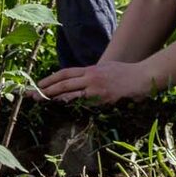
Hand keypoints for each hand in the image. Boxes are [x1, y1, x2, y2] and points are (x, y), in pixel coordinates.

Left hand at [38, 59, 157, 104]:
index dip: (51, 79)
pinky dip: (72, 105)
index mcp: (91, 69)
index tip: (39, 84)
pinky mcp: (104, 99)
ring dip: (54, 98)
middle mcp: (91, 77)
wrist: (143, 77)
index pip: (65, 73)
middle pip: (63, 83)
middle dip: (46, 89)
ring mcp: (97, 89)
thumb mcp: (107, 69)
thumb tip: (83, 80)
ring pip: (70, 93)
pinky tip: (61, 107)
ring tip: (41, 101)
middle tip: (32, 95)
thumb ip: (93, 74)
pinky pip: (84, 103)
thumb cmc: (126, 73)